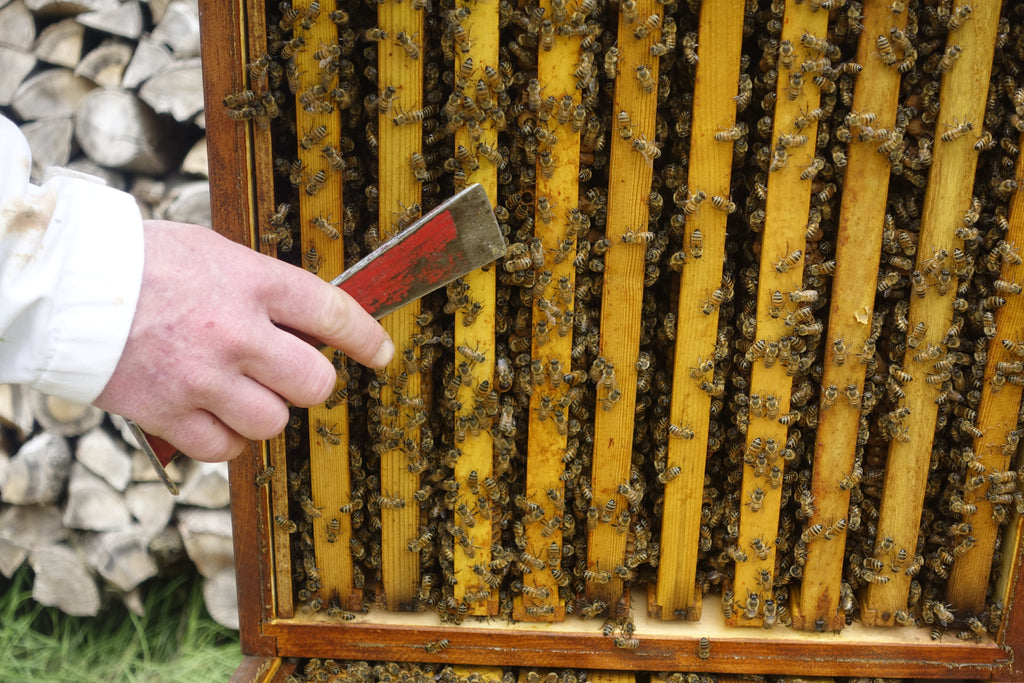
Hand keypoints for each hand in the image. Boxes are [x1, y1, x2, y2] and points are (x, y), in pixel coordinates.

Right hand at [94, 220, 393, 461]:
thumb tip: (307, 327)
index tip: (381, 353)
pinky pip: (225, 449)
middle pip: (314, 384)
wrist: (66, 283)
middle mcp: (236, 333)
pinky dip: (225, 439)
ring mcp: (203, 378)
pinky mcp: (168, 414)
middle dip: (312, 384)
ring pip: (272, 423)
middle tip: (292, 377)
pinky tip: (209, 414)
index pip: (334, 313)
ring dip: (264, 412)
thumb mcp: (216, 255)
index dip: (367, 338)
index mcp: (252, 283)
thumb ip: (263, 290)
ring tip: (236, 390)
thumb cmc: (144, 262)